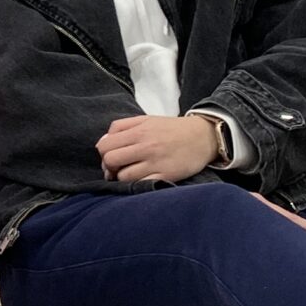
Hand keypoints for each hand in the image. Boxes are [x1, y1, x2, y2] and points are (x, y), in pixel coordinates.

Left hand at [95, 113, 218, 184]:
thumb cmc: (172, 129)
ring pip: (123, 176)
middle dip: (109, 167)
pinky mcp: (165, 175)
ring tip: (131, 174)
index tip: (111, 157)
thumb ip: (122, 127)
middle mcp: (145, 146)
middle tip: (117, 168)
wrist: (203, 136)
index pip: (104, 145)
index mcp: (138, 131)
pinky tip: (141, 180)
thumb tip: (102, 142)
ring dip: (122, 177)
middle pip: (110, 160)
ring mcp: (155, 162)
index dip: (103, 153)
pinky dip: (137, 185)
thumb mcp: (146, 120)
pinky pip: (141, 184)